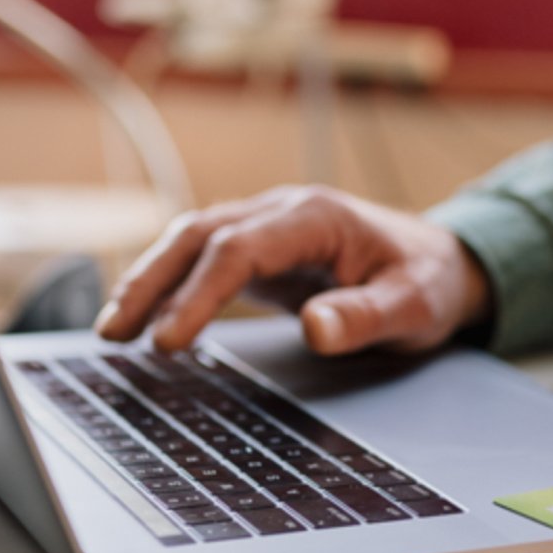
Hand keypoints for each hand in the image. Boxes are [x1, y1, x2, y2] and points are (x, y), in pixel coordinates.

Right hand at [95, 186, 490, 354]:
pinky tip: (140, 320)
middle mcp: (281, 212)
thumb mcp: (415, 304)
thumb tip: (317, 328)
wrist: (441, 260)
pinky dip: (167, 286)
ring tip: (112, 331)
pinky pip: (201, 261)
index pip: (239, 249)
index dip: (200, 294)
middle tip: (114, 333)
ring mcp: (266, 227)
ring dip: (148, 281)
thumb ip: (368, 316)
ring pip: (190, 242)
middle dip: (150, 281)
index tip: (170, 340)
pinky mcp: (260, 251)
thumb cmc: (429, 279)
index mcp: (315, 216)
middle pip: (199, 235)